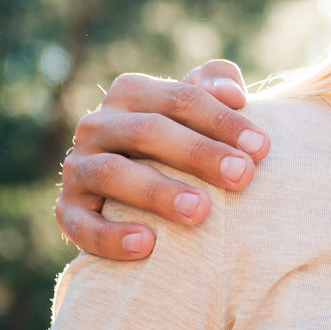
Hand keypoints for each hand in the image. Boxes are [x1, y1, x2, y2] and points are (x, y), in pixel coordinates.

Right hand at [56, 60, 269, 259]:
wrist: (138, 187)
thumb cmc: (184, 137)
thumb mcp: (198, 105)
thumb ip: (216, 84)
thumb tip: (232, 92)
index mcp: (132, 93)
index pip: (181, 98)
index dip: (223, 120)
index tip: (263, 147)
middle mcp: (98, 125)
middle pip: (148, 131)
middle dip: (199, 153)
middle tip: (242, 176)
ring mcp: (78, 168)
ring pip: (113, 173)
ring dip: (158, 192)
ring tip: (201, 211)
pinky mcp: (67, 210)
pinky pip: (81, 224)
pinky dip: (111, 236)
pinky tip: (148, 245)